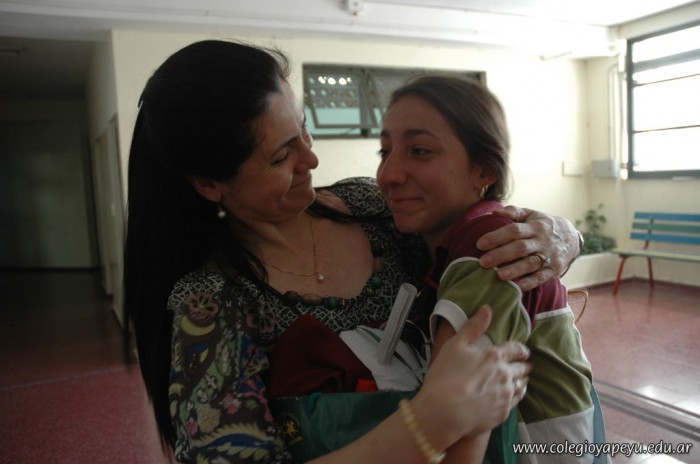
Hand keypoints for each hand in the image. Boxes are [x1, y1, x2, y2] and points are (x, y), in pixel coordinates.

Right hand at [414, 307, 530, 446]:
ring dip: (522, 381)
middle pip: (522, 368)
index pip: (516, 349)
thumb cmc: (446, 375)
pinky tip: (512, 397)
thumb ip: (473, 327)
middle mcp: (505, 374)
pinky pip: (515, 402)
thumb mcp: (455, 345)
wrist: (445, 411)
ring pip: (521, 386)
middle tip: (524, 366)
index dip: (521, 350)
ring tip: (521, 381)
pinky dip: (516, 397)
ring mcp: (506, 395)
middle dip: (523, 366)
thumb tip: (487, 309)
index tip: (523, 352)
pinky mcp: (503, 412)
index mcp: (495, 356)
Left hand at [476, 206, 580, 290]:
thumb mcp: (532, 214)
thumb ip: (514, 212)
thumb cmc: (544, 225)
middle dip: (501, 255)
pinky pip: (542, 277)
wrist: (572, 237)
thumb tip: (494, 212)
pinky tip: (518, 286)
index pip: (514, 230)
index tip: (480, 244)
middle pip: (520, 248)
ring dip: (515, 270)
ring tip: (499, 276)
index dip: (496, 237)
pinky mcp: (555, 270)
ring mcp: (549, 256)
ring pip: (531, 263)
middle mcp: (542, 241)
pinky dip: (530, 282)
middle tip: (483, 262)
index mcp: (534, 226)